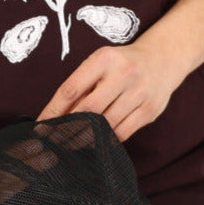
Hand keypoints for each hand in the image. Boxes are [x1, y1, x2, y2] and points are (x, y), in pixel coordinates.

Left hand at [37, 41, 183, 142]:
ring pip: (105, 124)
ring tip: (71, 145)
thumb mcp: (101, 63)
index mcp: (104, 59)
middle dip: (67, 128)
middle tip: (53, 142)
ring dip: (86, 137)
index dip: (53, 111)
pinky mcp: (150, 109)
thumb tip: (55, 116)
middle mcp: (123, 73)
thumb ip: (82, 85)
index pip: (71, 89)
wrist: (162, 58)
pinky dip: (107, 140)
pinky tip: (97, 143)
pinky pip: (123, 132)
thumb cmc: (122, 63)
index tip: (40, 126)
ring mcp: (139, 92)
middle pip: (88, 109)